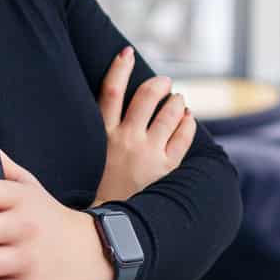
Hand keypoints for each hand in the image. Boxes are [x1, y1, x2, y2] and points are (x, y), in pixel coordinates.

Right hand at [92, 46, 195, 204]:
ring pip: (169, 113)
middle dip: (158, 84)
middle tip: (164, 81)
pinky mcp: (167, 167)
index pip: (111, 93)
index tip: (126, 52)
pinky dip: (188, 123)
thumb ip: (102, 137)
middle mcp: (127, 140)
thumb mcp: (91, 161)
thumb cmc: (100, 192)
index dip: (119, 68)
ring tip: (178, 100)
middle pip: (146, 96)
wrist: (111, 227)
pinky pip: (184, 137)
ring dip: (176, 101)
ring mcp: (149, 153)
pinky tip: (188, 119)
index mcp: (104, 137)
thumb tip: (112, 115)